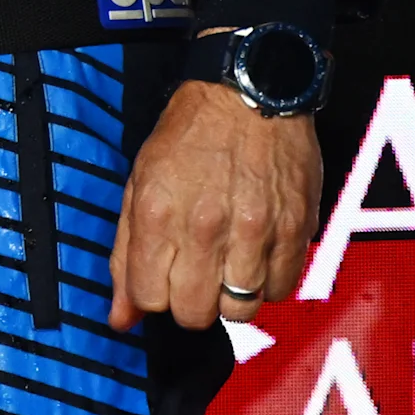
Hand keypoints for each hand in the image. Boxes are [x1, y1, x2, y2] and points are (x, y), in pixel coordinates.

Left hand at [106, 77, 324, 330]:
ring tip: (225, 264)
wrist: (247, 95)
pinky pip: (281, 290)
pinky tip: (255, 257)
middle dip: (189, 304)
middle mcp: (205, 228)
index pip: (149, 297)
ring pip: (240, 310)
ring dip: (229, 296)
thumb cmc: (188, 136)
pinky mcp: (294, 232)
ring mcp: (254, 232)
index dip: (151, 296)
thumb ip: (125, 253)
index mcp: (158, 213)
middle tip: (193, 276)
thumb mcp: (138, 183)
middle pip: (194, 313)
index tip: (159, 280)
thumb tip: (120, 318)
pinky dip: (267, 284)